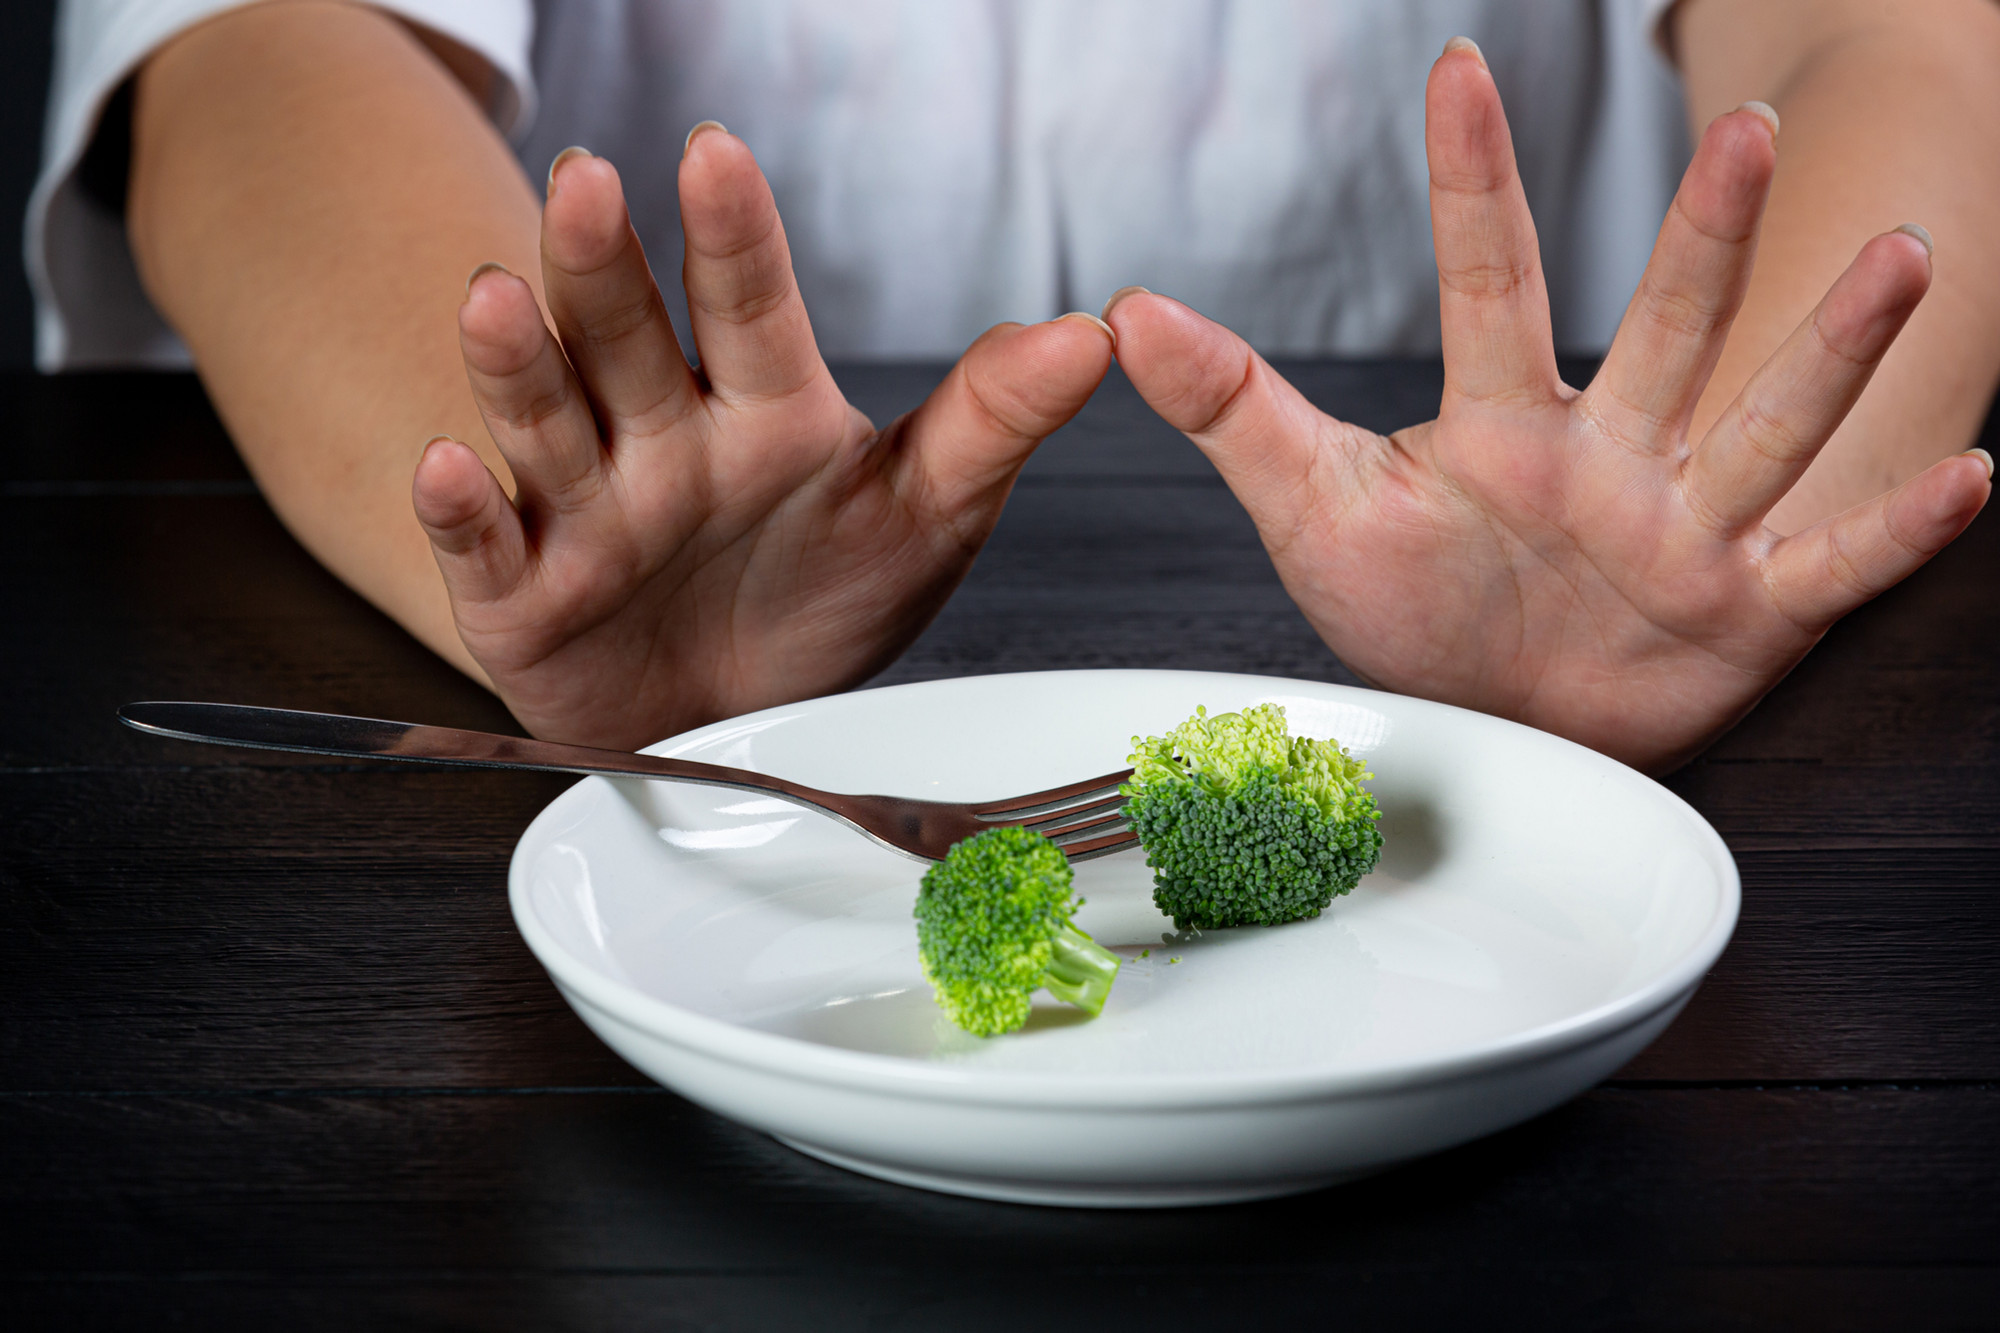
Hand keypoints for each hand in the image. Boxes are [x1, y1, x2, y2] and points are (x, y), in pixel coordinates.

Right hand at [412, 127, 1113, 749]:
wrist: (743, 719)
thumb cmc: (825, 598)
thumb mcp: (927, 513)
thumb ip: (994, 422)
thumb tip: (1090, 334)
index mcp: (760, 406)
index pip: (746, 304)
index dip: (731, 233)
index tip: (718, 156)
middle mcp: (661, 439)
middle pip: (624, 337)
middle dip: (602, 263)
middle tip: (590, 184)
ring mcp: (586, 510)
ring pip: (545, 420)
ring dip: (519, 361)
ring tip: (499, 297)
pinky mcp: (524, 594)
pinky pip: (487, 549)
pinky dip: (461, 513)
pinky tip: (450, 465)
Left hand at [1106, 39, 1991, 773]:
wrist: (1500, 730)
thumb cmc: (1416, 615)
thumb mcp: (1315, 509)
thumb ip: (1236, 412)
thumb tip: (1129, 315)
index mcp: (1502, 422)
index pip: (1485, 278)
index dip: (1469, 181)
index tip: (1454, 70)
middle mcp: (1612, 451)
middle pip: (1662, 325)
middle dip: (1702, 236)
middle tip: (1738, 133)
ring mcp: (1686, 523)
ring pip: (1765, 422)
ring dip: (1830, 347)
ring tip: (1900, 254)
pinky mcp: (1745, 606)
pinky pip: (1833, 559)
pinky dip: (1895, 527)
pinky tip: (1974, 475)